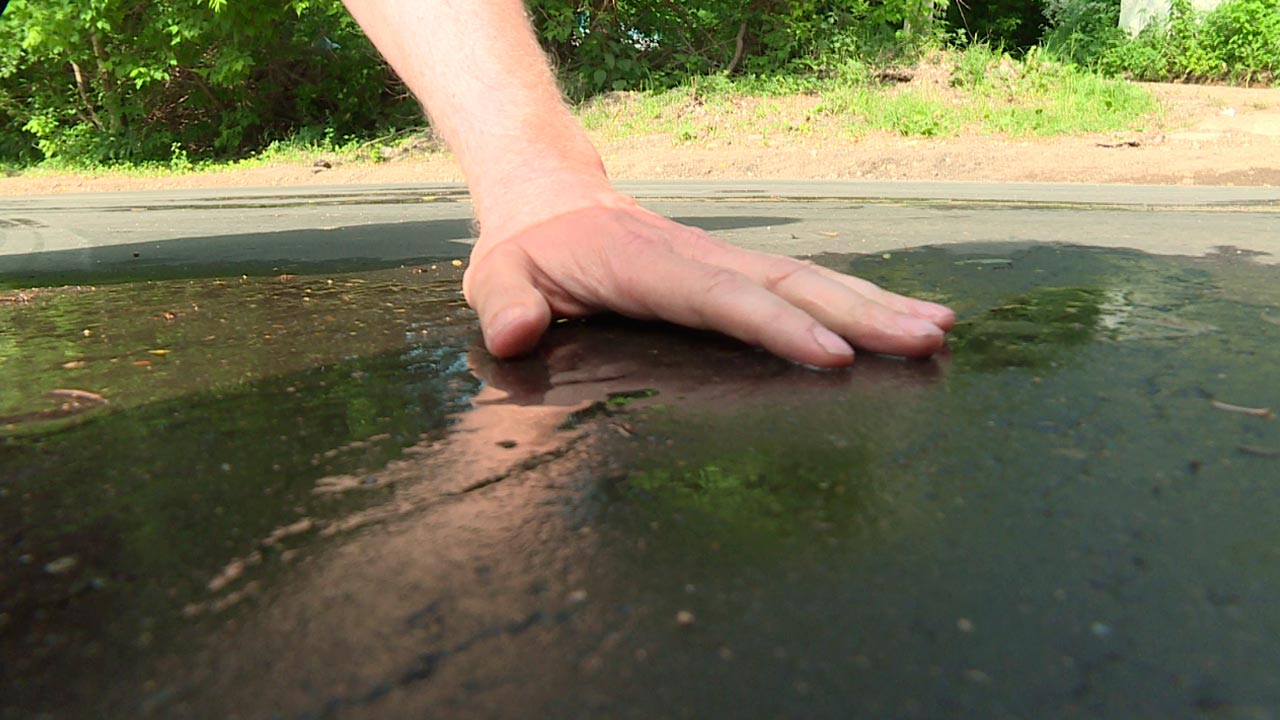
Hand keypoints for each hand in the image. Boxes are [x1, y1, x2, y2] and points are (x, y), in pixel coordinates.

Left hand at [463, 192, 954, 367]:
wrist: (549, 199)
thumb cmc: (526, 250)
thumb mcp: (497, 277)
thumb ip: (505, 306)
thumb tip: (517, 336)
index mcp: (647, 268)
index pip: (721, 298)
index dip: (777, 327)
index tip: (834, 355)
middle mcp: (700, 259)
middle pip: (791, 284)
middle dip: (861, 313)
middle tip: (929, 339)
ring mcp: (723, 262)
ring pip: (809, 281)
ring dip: (875, 305)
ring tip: (939, 330)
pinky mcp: (733, 271)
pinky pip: (800, 285)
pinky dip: (853, 301)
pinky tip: (897, 318)